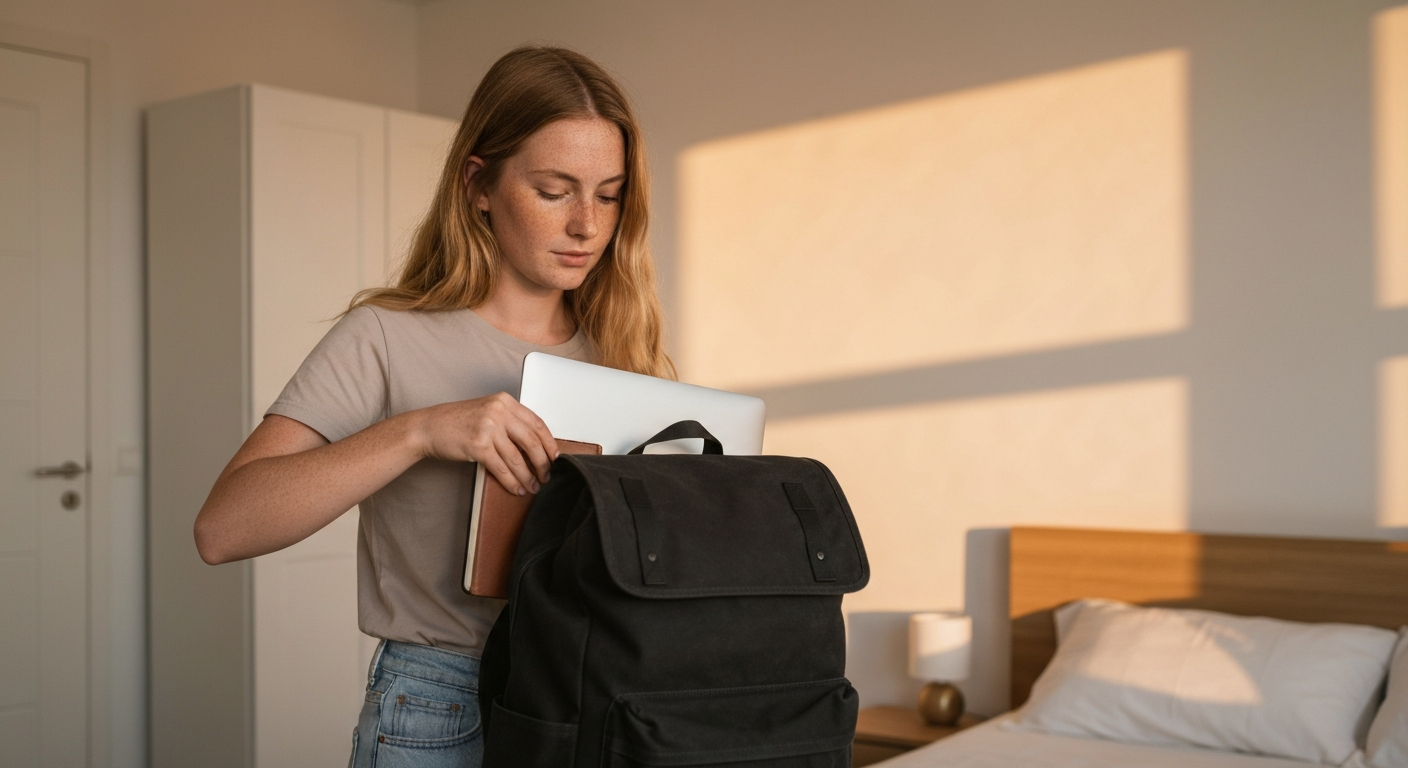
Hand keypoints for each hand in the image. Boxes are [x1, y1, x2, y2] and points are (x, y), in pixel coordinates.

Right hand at [413, 393, 558, 495]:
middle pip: (531, 441)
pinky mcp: (478, 445)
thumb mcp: (487, 411)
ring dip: (528, 476)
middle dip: (542, 462)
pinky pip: (501, 469)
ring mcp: (488, 428)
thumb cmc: (456, 421)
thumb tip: (534, 445)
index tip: (555, 456)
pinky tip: (517, 488)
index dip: (549, 442)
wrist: (428, 427)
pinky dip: (512, 482)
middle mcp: (498, 412)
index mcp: (504, 401)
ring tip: (533, 486)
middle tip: (547, 475)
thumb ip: (509, 421)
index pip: (537, 423)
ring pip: (517, 458)